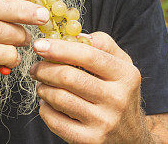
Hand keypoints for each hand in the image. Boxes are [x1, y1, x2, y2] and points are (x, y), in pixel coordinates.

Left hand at [30, 32, 146, 143]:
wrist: (132, 138)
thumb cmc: (119, 92)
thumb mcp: (121, 65)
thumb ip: (102, 43)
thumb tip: (74, 33)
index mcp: (126, 75)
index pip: (88, 55)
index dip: (59, 48)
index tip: (39, 45)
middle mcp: (118, 99)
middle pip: (68, 77)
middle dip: (44, 69)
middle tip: (35, 68)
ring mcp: (105, 123)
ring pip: (59, 98)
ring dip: (42, 88)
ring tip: (42, 84)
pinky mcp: (90, 141)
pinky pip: (55, 121)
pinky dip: (44, 109)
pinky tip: (48, 104)